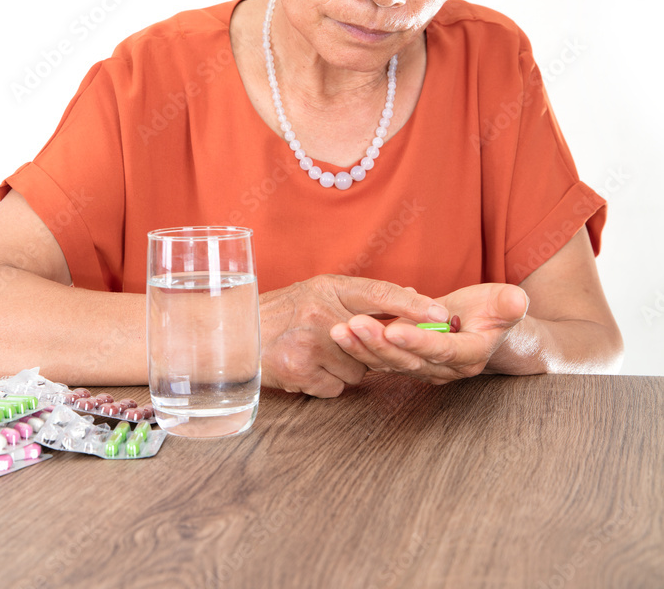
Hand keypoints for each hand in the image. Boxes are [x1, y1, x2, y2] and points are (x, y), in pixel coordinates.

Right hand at [259, 274, 452, 397]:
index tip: (442, 316)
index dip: (414, 306)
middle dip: (380, 347)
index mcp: (328, 286)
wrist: (233, 336)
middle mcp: (321, 311)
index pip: (381, 293)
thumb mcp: (319, 291)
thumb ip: (363, 295)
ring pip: (360, 368)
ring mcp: (311, 343)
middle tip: (384, 349)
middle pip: (376, 338)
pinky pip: (338, 387)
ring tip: (321, 354)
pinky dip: (328, 383)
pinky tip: (309, 369)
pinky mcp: (301, 372)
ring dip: (349, 367)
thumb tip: (414, 297)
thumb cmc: (281, 313)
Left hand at [329, 283, 529, 385]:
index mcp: (469, 355)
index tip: (393, 330)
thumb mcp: (506, 303)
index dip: (418, 342)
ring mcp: (423, 369)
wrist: (482, 327)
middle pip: (408, 360)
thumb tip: (518, 301)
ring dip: (362, 348)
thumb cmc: (493, 311)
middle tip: (352, 326)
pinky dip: (360, 347)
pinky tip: (339, 333)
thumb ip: (509, 305)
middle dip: (379, 344)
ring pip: (389, 362)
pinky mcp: (406, 363)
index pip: (442, 351)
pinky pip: (380, 358)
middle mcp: (444, 369)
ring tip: (339, 330)